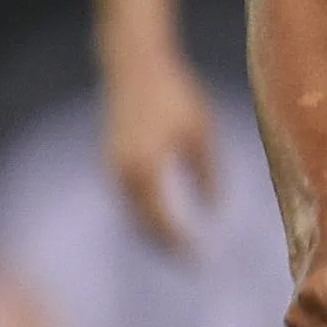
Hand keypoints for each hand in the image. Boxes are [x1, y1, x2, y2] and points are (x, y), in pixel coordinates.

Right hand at [102, 46, 216, 252]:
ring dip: (153, 232)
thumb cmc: (176, 94)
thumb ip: (209, 174)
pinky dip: (144, 213)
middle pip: (141, 224)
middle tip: (191, 262)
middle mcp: (122, 174)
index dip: (179, 245)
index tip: (200, 260)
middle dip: (165, 245)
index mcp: (145, 170)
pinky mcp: (110, 158)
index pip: (161, 222)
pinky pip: (127, 199)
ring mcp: (111, 166)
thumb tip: (216, 211)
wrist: (135, 64)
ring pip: (131, 213)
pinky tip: (164, 218)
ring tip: (180, 246)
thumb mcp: (201, 134)